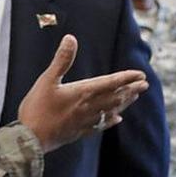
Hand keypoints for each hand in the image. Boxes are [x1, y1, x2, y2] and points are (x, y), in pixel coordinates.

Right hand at [18, 34, 147, 152]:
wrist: (30, 138)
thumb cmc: (37, 108)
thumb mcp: (47, 80)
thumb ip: (61, 60)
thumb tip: (71, 39)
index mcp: (82, 93)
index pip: (110, 83)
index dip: (126, 78)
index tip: (141, 74)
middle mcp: (88, 107)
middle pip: (115, 97)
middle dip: (131, 90)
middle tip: (145, 85)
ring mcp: (85, 121)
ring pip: (110, 110)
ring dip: (124, 103)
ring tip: (134, 97)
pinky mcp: (79, 132)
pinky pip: (100, 125)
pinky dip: (111, 120)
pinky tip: (117, 119)